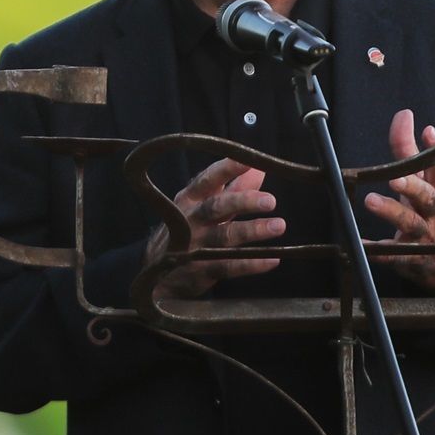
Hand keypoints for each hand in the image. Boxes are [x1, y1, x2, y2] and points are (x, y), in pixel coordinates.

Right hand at [144, 158, 283, 300]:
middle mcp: (190, 220)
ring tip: (279, 226)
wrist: (156, 273)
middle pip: (216, 207)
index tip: (250, 161)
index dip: (227, 169)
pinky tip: (272, 260)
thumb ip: (232, 188)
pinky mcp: (201, 270)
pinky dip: (251, 264)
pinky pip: (228, 267)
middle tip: (271, 200)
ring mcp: (195, 246)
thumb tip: (259, 168)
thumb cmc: (185, 229)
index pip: (208, 179)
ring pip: (224, 236)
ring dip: (251, 230)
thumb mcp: (202, 206)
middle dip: (243, 201)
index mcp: (190, 199)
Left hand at [363, 109, 434, 291]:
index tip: (429, 131)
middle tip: (395, 179)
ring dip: (392, 212)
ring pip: (411, 223)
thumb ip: (409, 151)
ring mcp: (425, 235)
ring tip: (371, 200)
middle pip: (428, 197)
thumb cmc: (428, 211)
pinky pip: (396, 255)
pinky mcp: (413, 258)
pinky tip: (363, 245)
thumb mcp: (423, 182)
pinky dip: (379, 252)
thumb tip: (404, 114)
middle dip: (413, 186)